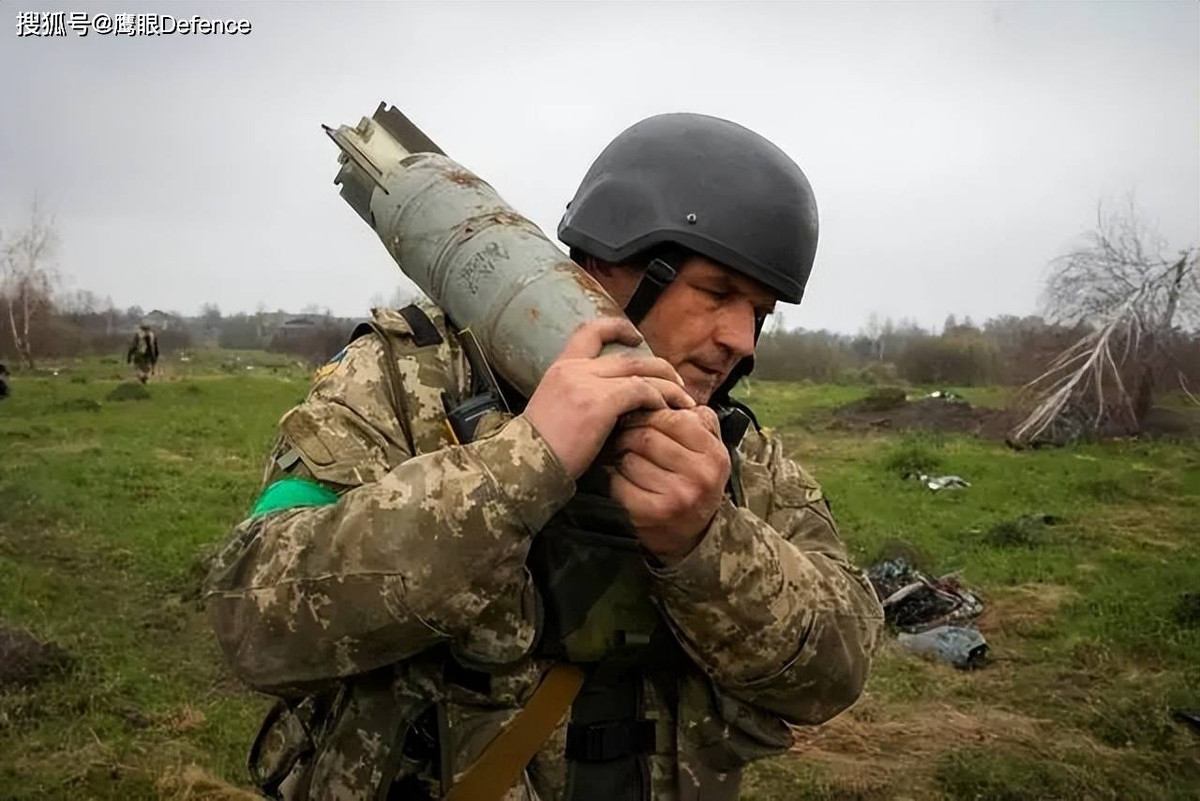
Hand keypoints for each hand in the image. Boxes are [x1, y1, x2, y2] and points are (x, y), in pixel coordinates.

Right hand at [523, 317, 694, 478]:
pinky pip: (641, 391)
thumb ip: (580, 400)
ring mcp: (586, 383)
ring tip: (683, 400)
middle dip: (659, 367)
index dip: (616, 328)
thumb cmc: (539, 452)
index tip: (636, 336)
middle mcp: (574, 369)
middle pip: (629, 357)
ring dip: (667, 385)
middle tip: (677, 382)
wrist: (524, 465)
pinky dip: (658, 399)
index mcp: (559, 369)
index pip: (589, 331)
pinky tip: (665, 412)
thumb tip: (613, 408)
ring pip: (640, 372)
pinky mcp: (599, 402)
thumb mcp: (555, 413)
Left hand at [609, 407, 729, 563]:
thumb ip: (695, 418)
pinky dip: (613, 476)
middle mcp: (699, 476)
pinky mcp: (650, 514)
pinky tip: (618, 476)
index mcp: (714, 454)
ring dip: (619, 455)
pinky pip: (618, 482)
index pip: (672, 417)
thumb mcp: (708, 447)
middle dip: (628, 432)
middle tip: (621, 433)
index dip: (649, 412)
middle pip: (646, 437)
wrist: (691, 534)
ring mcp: (675, 497)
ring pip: (629, 458)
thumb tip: (665, 391)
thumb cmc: (694, 479)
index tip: (638, 414)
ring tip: (621, 455)